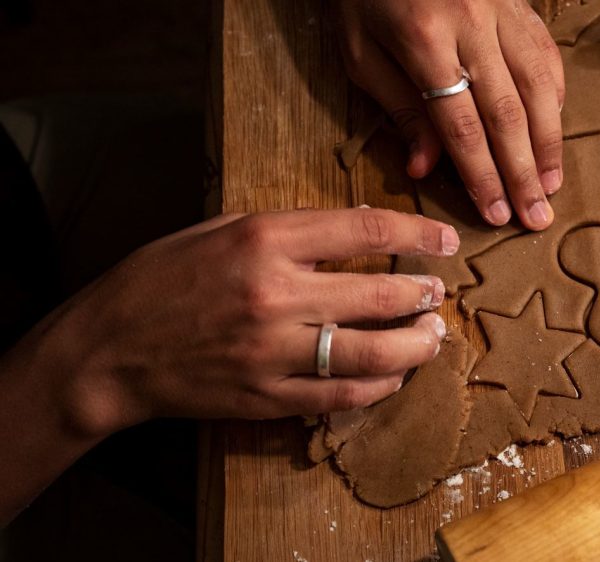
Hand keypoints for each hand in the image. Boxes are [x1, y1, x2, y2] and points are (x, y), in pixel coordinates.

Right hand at [35, 208, 459, 435]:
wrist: (109, 349)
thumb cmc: (162, 279)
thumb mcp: (222, 228)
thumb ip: (292, 229)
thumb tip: (362, 228)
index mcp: (265, 240)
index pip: (366, 230)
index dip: (418, 234)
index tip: (444, 241)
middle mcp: (276, 294)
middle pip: (381, 294)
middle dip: (425, 294)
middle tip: (439, 294)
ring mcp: (274, 351)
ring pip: (372, 352)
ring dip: (415, 345)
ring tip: (432, 336)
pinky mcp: (268, 396)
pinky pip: (342, 394)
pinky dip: (378, 385)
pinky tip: (394, 375)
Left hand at [334, 0, 565, 230]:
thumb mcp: (360, 50)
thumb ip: (398, 107)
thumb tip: (426, 167)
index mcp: (424, 41)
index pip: (462, 126)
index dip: (482, 176)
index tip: (495, 215)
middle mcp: (472, 26)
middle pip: (507, 114)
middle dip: (523, 173)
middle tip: (536, 217)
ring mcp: (503, 11)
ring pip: (538, 86)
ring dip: (548, 143)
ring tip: (551, 185)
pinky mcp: (519, 4)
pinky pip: (546, 55)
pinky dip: (555, 98)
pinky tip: (554, 131)